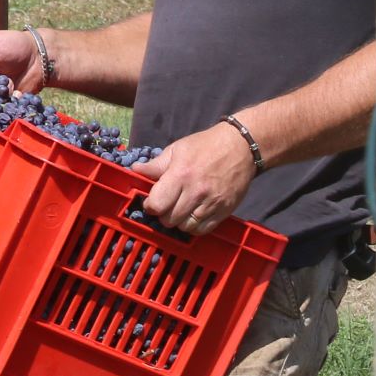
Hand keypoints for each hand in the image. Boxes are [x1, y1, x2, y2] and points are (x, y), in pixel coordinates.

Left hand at [137, 123, 260, 235]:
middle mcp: (196, 192)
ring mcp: (212, 203)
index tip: (151, 202)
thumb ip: (155, 165)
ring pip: (186, 227)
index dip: (150, 205)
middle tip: (165, 206)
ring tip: (179, 211)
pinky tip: (192, 216)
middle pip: (170, 219)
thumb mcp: (176, 150)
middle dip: (163, 215)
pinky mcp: (225, 210)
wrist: (240, 147)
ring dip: (179, 222)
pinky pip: (204, 230)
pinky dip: (195, 227)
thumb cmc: (205, 146)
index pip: (157, 204)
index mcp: (180, 175)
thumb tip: (135, 170)